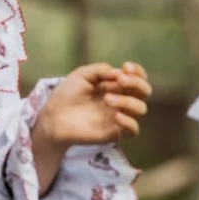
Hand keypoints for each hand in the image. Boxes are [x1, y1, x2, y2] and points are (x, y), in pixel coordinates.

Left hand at [35, 62, 152, 148]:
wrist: (54, 118)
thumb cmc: (67, 96)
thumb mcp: (81, 75)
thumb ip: (99, 70)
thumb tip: (118, 72)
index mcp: (116, 86)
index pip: (137, 78)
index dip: (137, 71)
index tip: (126, 67)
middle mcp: (122, 100)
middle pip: (144, 91)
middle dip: (137, 83)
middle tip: (121, 80)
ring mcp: (120, 117)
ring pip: (141, 109)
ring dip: (128, 101)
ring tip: (107, 99)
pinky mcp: (116, 132)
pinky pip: (134, 129)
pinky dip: (129, 122)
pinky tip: (116, 116)